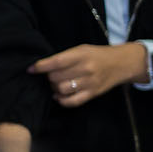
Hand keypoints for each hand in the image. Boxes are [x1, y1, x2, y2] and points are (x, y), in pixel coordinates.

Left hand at [31, 43, 145, 106]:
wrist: (121, 63)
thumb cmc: (97, 55)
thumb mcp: (82, 49)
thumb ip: (64, 57)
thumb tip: (43, 68)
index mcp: (81, 55)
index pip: (55, 62)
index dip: (40, 66)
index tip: (31, 69)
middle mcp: (86, 69)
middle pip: (56, 77)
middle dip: (49, 77)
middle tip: (53, 75)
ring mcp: (90, 83)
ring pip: (61, 89)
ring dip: (55, 88)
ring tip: (58, 84)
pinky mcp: (93, 93)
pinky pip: (72, 101)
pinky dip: (62, 100)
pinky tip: (60, 96)